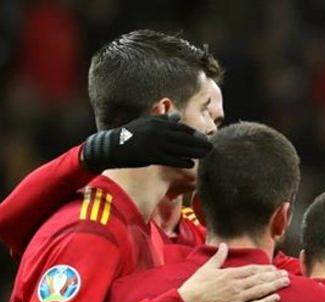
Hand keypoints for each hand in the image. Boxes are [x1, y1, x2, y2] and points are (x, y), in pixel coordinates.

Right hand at [80, 113, 212, 172]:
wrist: (113, 146)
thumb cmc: (131, 135)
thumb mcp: (147, 123)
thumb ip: (163, 120)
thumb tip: (177, 114)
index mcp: (158, 123)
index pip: (181, 128)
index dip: (195, 134)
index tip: (205, 138)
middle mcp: (158, 132)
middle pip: (184, 138)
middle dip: (199, 143)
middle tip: (211, 147)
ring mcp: (155, 144)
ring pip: (180, 149)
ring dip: (194, 152)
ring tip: (205, 156)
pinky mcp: (152, 156)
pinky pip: (171, 159)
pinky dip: (182, 161)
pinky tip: (191, 164)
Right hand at [177, 244, 289, 301]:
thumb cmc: (193, 288)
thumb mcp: (205, 269)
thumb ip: (217, 258)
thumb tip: (223, 245)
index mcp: (228, 275)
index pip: (251, 270)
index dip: (265, 268)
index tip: (274, 268)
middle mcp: (235, 286)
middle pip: (259, 279)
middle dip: (274, 276)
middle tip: (286, 274)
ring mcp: (236, 299)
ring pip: (260, 291)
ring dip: (274, 286)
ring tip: (286, 283)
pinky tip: (277, 298)